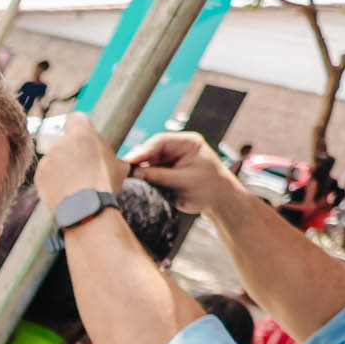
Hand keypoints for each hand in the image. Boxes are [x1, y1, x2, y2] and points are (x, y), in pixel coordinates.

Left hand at [34, 113, 120, 206]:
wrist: (85, 206)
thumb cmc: (105, 183)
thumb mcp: (120, 166)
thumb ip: (112, 157)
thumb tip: (115, 163)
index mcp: (81, 133)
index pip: (76, 118)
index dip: (80, 126)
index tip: (84, 136)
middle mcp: (60, 142)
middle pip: (66, 142)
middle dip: (73, 152)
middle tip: (84, 168)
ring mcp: (47, 159)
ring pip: (55, 160)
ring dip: (63, 168)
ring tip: (76, 184)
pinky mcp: (39, 176)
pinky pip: (47, 175)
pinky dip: (54, 182)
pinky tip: (66, 191)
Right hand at [123, 131, 242, 216]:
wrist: (220, 202)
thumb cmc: (211, 187)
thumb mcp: (185, 179)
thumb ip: (160, 175)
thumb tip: (137, 173)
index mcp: (187, 143)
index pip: (160, 141)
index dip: (144, 150)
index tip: (131, 159)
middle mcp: (177, 150)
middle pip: (151, 150)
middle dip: (138, 159)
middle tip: (124, 169)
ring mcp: (170, 161)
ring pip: (147, 162)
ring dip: (138, 169)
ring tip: (126, 176)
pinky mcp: (165, 173)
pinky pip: (149, 173)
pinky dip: (141, 178)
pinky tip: (133, 181)